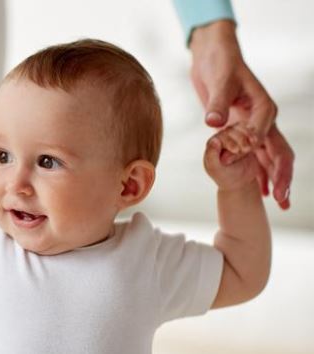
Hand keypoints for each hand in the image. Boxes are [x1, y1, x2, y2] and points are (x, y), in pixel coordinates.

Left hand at [190, 20, 293, 208]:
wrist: (215, 56)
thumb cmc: (220, 64)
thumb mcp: (219, 81)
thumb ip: (217, 103)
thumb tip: (213, 122)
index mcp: (262, 107)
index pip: (263, 136)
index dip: (254, 155)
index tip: (244, 171)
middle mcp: (263, 119)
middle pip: (278, 151)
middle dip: (281, 176)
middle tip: (282, 200)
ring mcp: (255, 125)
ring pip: (270, 156)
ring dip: (275, 178)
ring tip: (280, 203)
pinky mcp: (243, 129)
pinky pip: (256, 155)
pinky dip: (260, 171)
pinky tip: (263, 190)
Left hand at [204, 124, 259, 191]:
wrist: (240, 182)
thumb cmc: (225, 177)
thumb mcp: (216, 169)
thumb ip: (212, 156)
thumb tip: (214, 140)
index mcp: (212, 145)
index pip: (219, 137)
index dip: (228, 141)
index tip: (236, 150)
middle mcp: (221, 139)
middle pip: (231, 130)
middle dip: (240, 138)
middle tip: (246, 149)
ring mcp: (233, 138)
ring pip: (240, 128)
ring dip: (247, 134)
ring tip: (253, 142)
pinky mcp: (245, 139)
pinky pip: (249, 132)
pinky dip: (253, 134)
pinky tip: (256, 140)